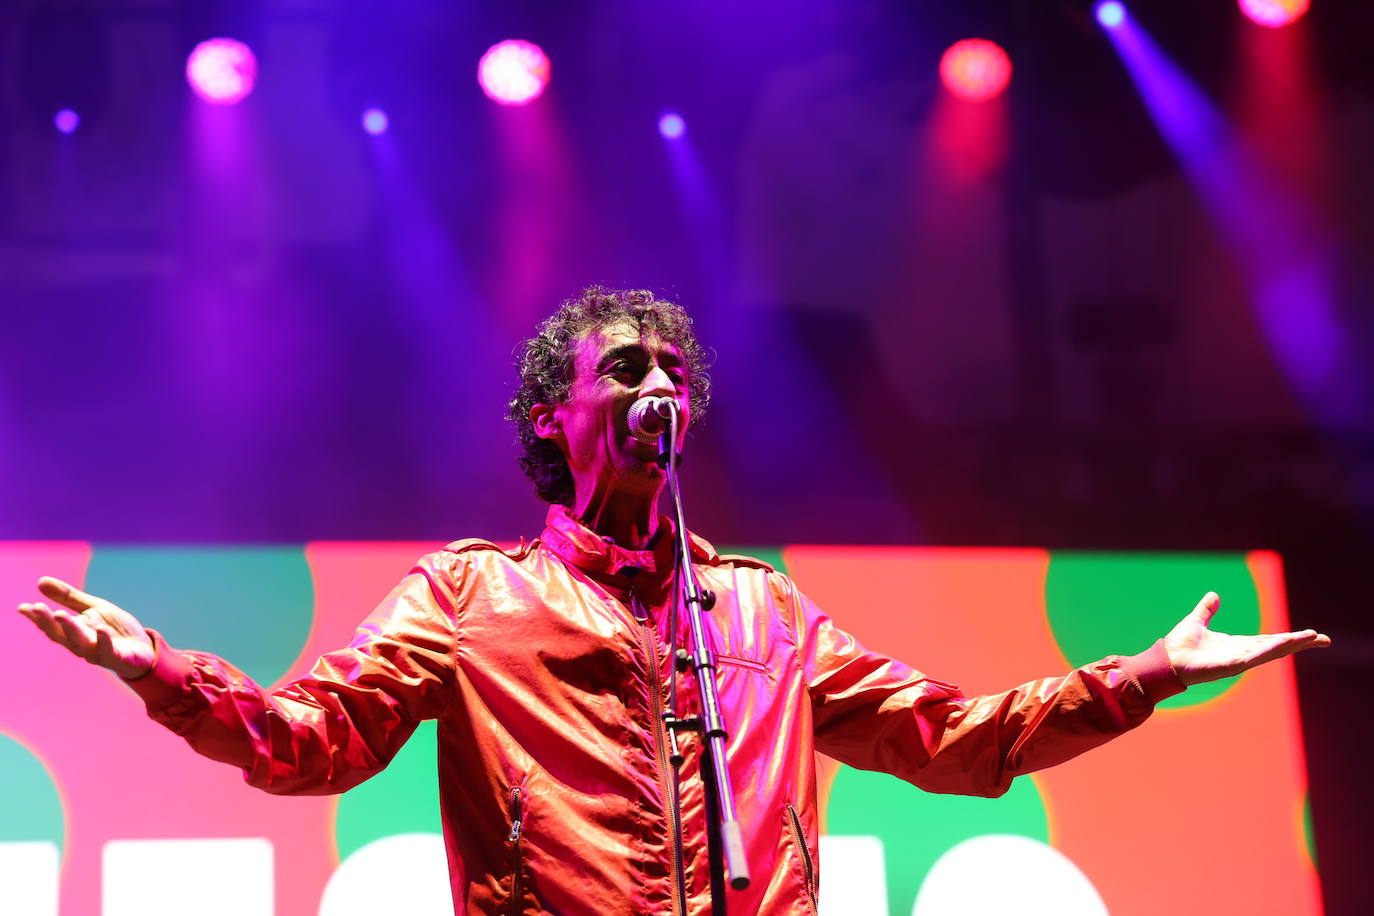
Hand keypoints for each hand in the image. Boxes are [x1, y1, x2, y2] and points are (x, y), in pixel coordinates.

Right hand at [17, 577, 155, 679]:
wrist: (144, 649)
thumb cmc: (115, 630)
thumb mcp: (93, 608)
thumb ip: (69, 597)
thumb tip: (40, 581)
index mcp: (74, 632)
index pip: (51, 626)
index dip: (37, 618)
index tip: (23, 607)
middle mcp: (82, 645)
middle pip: (61, 635)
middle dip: (47, 622)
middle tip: (37, 608)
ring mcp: (98, 652)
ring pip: (80, 643)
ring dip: (70, 629)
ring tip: (59, 614)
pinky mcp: (117, 658)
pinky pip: (108, 651)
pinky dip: (103, 640)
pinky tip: (100, 628)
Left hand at [1164, 592, 1329, 685]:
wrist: (1165, 660)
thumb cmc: (1179, 645)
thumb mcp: (1197, 621)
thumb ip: (1207, 610)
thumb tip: (1214, 595)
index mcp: (1237, 645)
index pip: (1269, 640)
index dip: (1289, 637)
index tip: (1309, 634)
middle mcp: (1242, 654)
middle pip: (1277, 647)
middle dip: (1300, 643)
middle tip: (1324, 640)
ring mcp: (1239, 661)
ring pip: (1272, 651)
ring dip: (1292, 644)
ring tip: (1313, 638)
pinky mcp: (1232, 666)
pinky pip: (1256, 656)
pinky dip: (1272, 648)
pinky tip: (1287, 642)